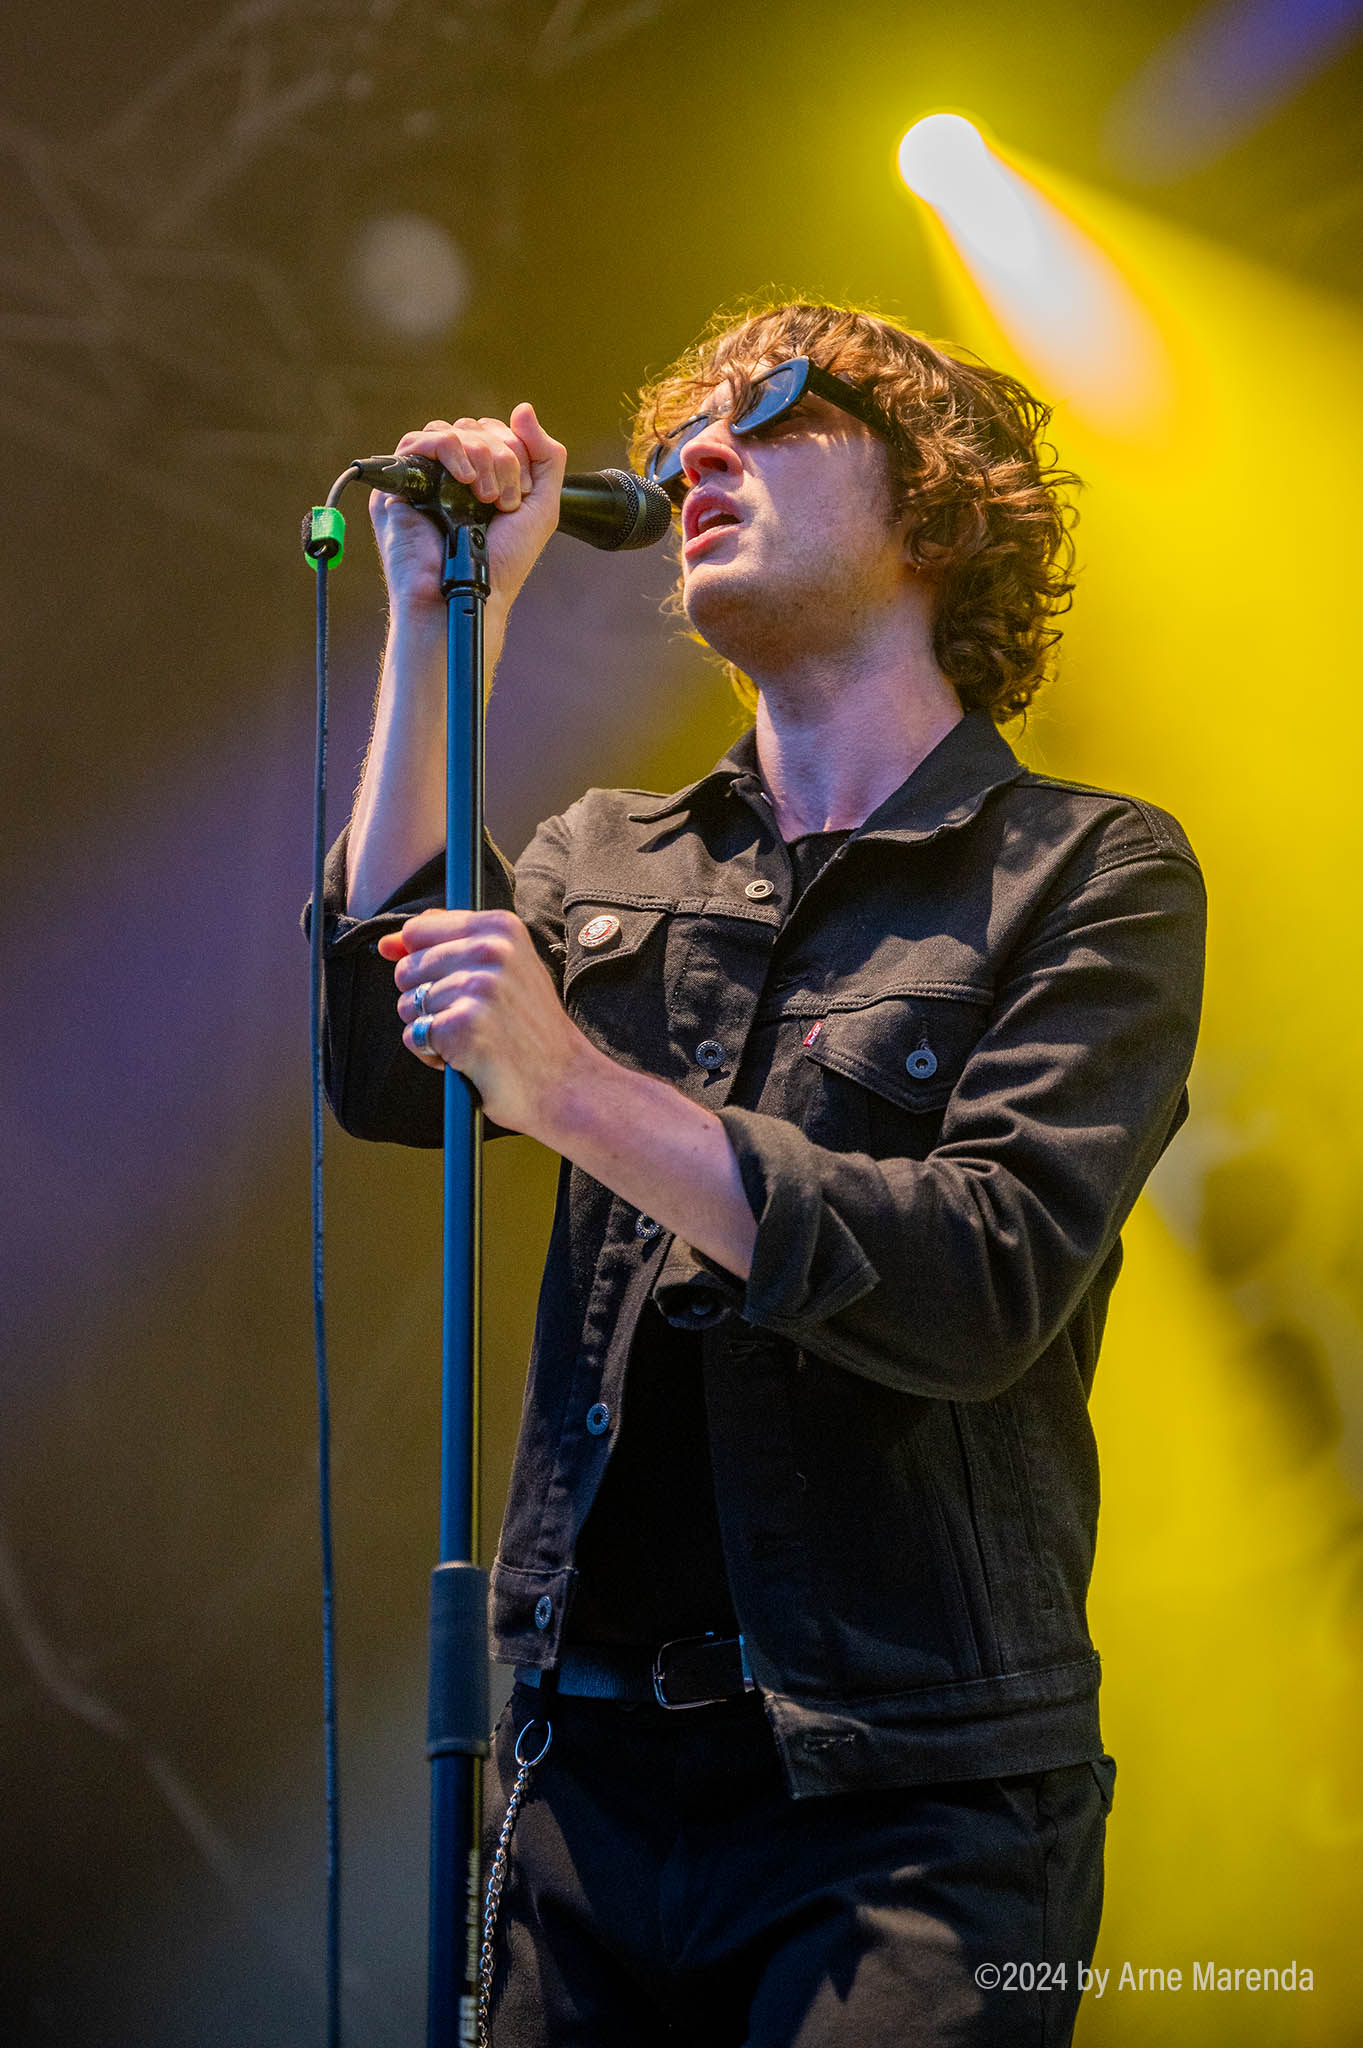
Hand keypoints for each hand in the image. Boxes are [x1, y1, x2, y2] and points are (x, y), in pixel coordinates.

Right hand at [371, 402, 566, 615]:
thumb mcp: (541, 507)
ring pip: (453, 432)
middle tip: (503, 499)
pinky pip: (419, 441)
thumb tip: (524, 408)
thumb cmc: (502, 563)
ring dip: (480, 457)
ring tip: (485, 496)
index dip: (517, 451)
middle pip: (476, 429)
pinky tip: (464, 480)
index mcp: (482, 479)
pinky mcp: (399, 486)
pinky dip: (450, 450)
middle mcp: (452, 476)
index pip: (497, 433)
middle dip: (502, 457)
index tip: (522, 495)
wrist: (472, 594)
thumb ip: (546, 457)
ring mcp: (425, 479)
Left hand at [378, 907, 596, 1138]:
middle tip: (471, 1019)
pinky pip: (414, 1035)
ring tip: (472, 1039)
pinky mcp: (462, 1026)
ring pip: (408, 1004)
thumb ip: (450, 944)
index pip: (418, 931)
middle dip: (426, 1000)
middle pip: (407, 969)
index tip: (449, 986)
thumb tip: (387, 944)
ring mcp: (478, 988)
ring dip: (430, 1029)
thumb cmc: (531, 1029)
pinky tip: (466, 1058)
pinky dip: (432, 1055)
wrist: (566, 1083)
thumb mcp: (505, 969)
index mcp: (501, 928)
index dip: (419, 963)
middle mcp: (491, 950)